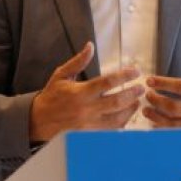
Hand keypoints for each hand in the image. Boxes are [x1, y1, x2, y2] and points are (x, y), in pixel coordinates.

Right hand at [29, 42, 143, 141]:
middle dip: (132, 94)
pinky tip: (126, 114)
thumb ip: (78, 61)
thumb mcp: (61, 75)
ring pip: (117, 117)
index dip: (124, 76)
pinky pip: (112, 129)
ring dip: (130, 109)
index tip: (135, 72)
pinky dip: (122, 122)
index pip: (107, 82)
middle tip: (141, 88)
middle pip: (116, 102)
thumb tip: (90, 46)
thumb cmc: (51, 96)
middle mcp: (86, 109)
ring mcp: (89, 124)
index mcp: (80, 92)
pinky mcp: (91, 134)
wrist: (39, 120)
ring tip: (137, 101)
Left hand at [143, 35, 180, 127]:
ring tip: (145, 109)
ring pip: (174, 122)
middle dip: (157, 101)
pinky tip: (154, 123)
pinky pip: (179, 133)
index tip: (149, 80)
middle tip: (146, 95)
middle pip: (175, 106)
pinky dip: (165, 129)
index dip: (163, 83)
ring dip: (157, 116)